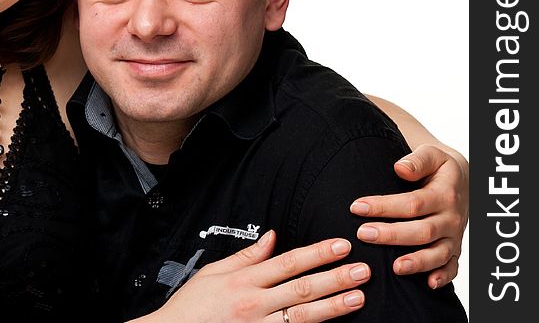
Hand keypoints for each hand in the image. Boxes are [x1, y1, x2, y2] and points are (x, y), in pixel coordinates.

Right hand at [138, 231, 368, 322]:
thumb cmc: (192, 306)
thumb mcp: (214, 273)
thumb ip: (246, 257)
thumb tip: (272, 237)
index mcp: (244, 281)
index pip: (288, 262)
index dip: (317, 253)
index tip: (340, 246)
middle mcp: (254, 304)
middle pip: (302, 288)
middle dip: (335, 278)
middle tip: (362, 269)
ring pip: (303, 317)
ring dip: (333, 306)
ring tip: (358, 297)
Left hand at [350, 144, 468, 288]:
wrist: (460, 180)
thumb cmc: (437, 167)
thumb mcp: (432, 155)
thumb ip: (417, 160)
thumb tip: (400, 168)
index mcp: (444, 194)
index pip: (412, 203)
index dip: (384, 206)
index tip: (356, 207)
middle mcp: (451, 218)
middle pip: (422, 231)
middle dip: (391, 235)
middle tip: (363, 234)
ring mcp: (453, 236)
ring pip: (437, 253)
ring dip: (417, 262)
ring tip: (394, 267)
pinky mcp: (454, 249)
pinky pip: (452, 267)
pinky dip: (443, 277)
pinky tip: (428, 284)